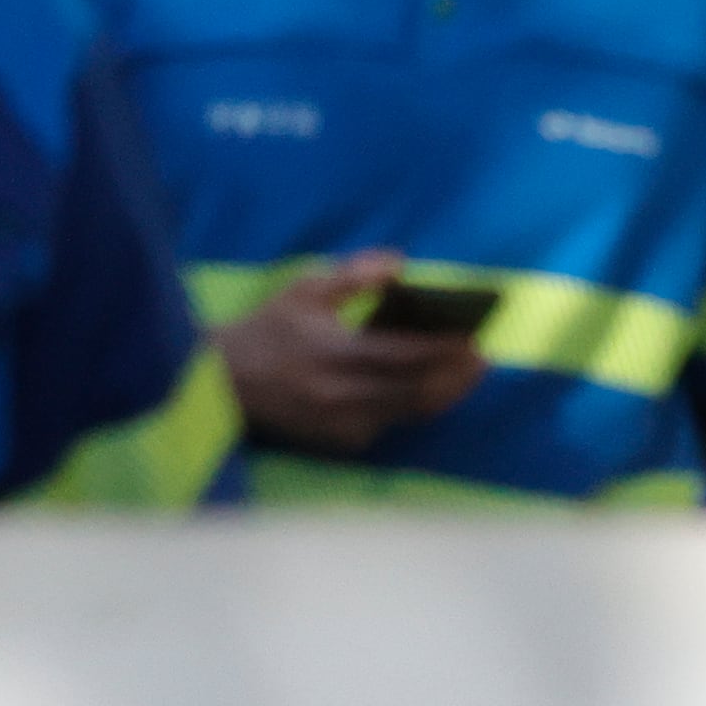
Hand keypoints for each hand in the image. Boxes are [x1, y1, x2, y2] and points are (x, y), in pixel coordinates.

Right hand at [215, 252, 486, 455]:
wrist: (223, 384)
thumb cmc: (267, 329)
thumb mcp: (304, 289)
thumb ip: (356, 275)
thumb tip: (401, 263)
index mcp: (334, 353)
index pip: (405, 355)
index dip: (443, 350)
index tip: (472, 337)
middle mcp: (343, 395)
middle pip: (418, 391)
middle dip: (456, 376)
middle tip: (482, 358)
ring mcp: (343, 424)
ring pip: (410, 413)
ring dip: (443, 393)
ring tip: (466, 373)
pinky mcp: (341, 442)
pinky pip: (389, 424)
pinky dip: (411, 406)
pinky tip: (428, 388)